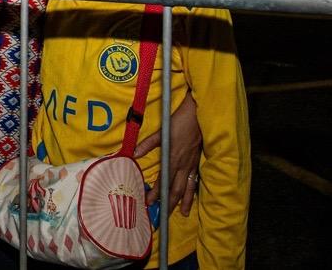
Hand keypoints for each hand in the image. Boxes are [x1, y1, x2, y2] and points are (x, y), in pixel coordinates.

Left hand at [134, 92, 201, 214]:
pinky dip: (193, 191)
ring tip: (182, 214)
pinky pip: (195, 180)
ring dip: (184, 202)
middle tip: (164, 215)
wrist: (197, 116)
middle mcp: (183, 165)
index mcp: (172, 158)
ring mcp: (192, 164)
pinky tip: (192, 196)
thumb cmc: (178, 122)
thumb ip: (147, 144)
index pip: (163, 181)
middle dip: (169, 203)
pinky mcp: (197, 162)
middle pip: (176, 189)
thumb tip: (134, 153)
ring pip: (188, 188)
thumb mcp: (160, 132)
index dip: (156, 193)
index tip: (149, 202)